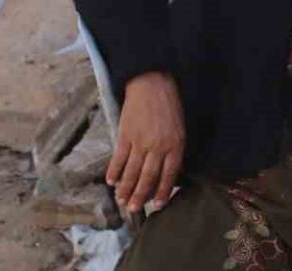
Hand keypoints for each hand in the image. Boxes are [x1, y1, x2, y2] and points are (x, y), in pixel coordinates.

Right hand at [107, 71, 184, 213]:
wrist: (152, 83)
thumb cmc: (169, 105)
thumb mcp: (179, 128)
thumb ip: (173, 150)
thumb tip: (165, 172)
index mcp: (175, 145)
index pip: (168, 175)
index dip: (162, 192)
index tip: (157, 205)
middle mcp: (157, 146)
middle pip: (148, 177)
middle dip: (140, 196)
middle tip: (134, 209)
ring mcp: (140, 141)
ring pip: (132, 171)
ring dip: (126, 188)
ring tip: (121, 200)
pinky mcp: (125, 134)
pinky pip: (119, 157)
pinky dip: (114, 171)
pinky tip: (111, 181)